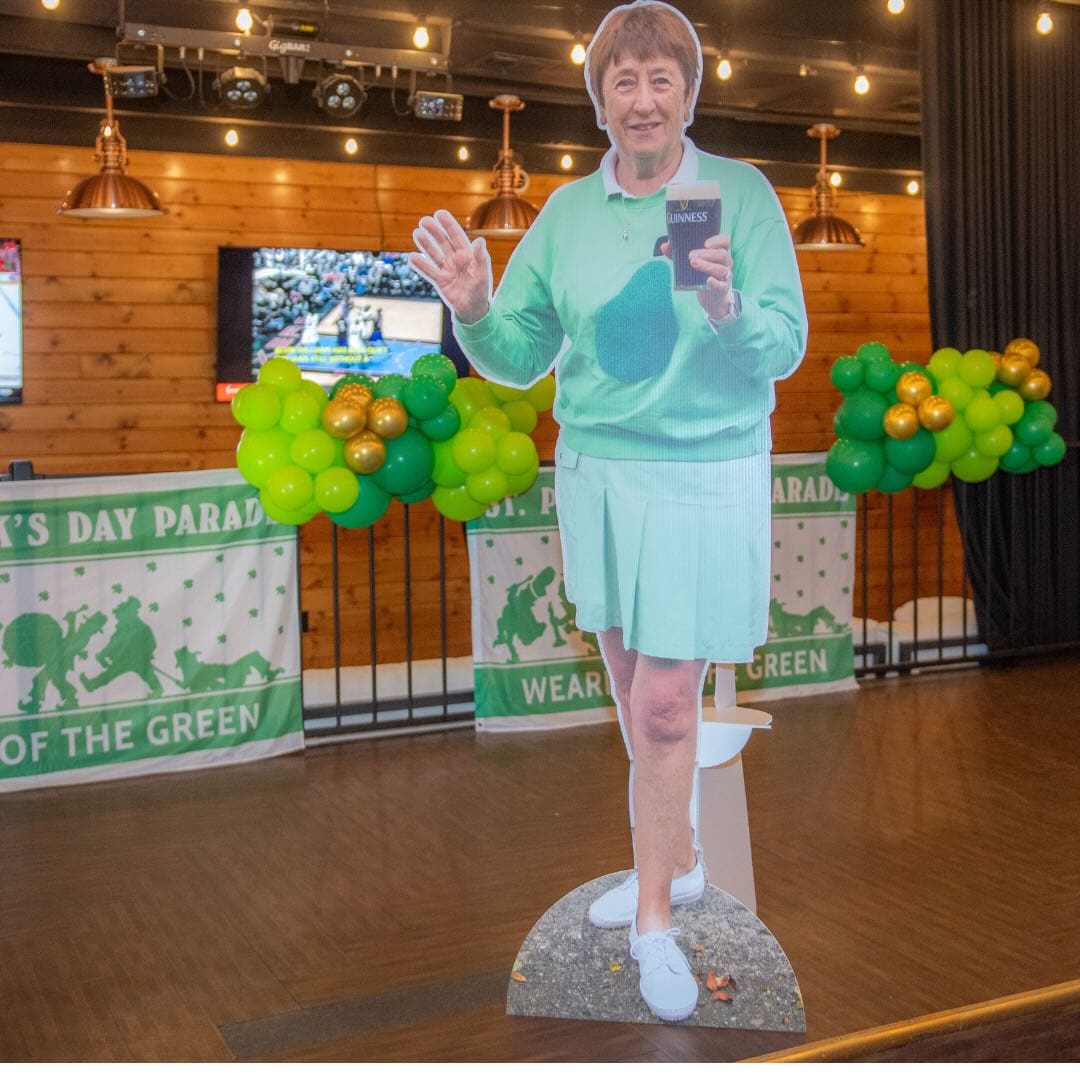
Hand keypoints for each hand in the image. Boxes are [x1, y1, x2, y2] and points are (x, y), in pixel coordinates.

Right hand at [409, 209, 492, 324]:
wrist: (474, 309)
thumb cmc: (481, 290)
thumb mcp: (482, 273)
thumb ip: (480, 257)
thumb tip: (480, 240)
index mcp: (467, 254)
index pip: (456, 236)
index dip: (448, 225)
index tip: (439, 214)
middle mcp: (455, 259)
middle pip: (443, 242)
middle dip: (434, 231)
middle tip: (424, 221)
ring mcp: (447, 269)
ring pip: (434, 254)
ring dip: (426, 244)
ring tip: (416, 233)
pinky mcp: (440, 281)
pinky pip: (429, 271)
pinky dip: (421, 265)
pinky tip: (412, 257)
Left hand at [661, 233, 733, 318]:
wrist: (711, 298)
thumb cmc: (701, 275)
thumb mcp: (691, 263)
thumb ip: (678, 255)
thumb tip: (664, 246)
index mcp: (720, 252)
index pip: (725, 241)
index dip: (717, 240)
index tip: (705, 243)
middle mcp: (725, 262)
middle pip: (722, 254)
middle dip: (706, 254)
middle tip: (690, 256)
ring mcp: (725, 276)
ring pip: (720, 269)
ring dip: (707, 266)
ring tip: (693, 264)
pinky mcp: (722, 289)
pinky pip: (721, 285)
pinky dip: (715, 283)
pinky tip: (708, 280)